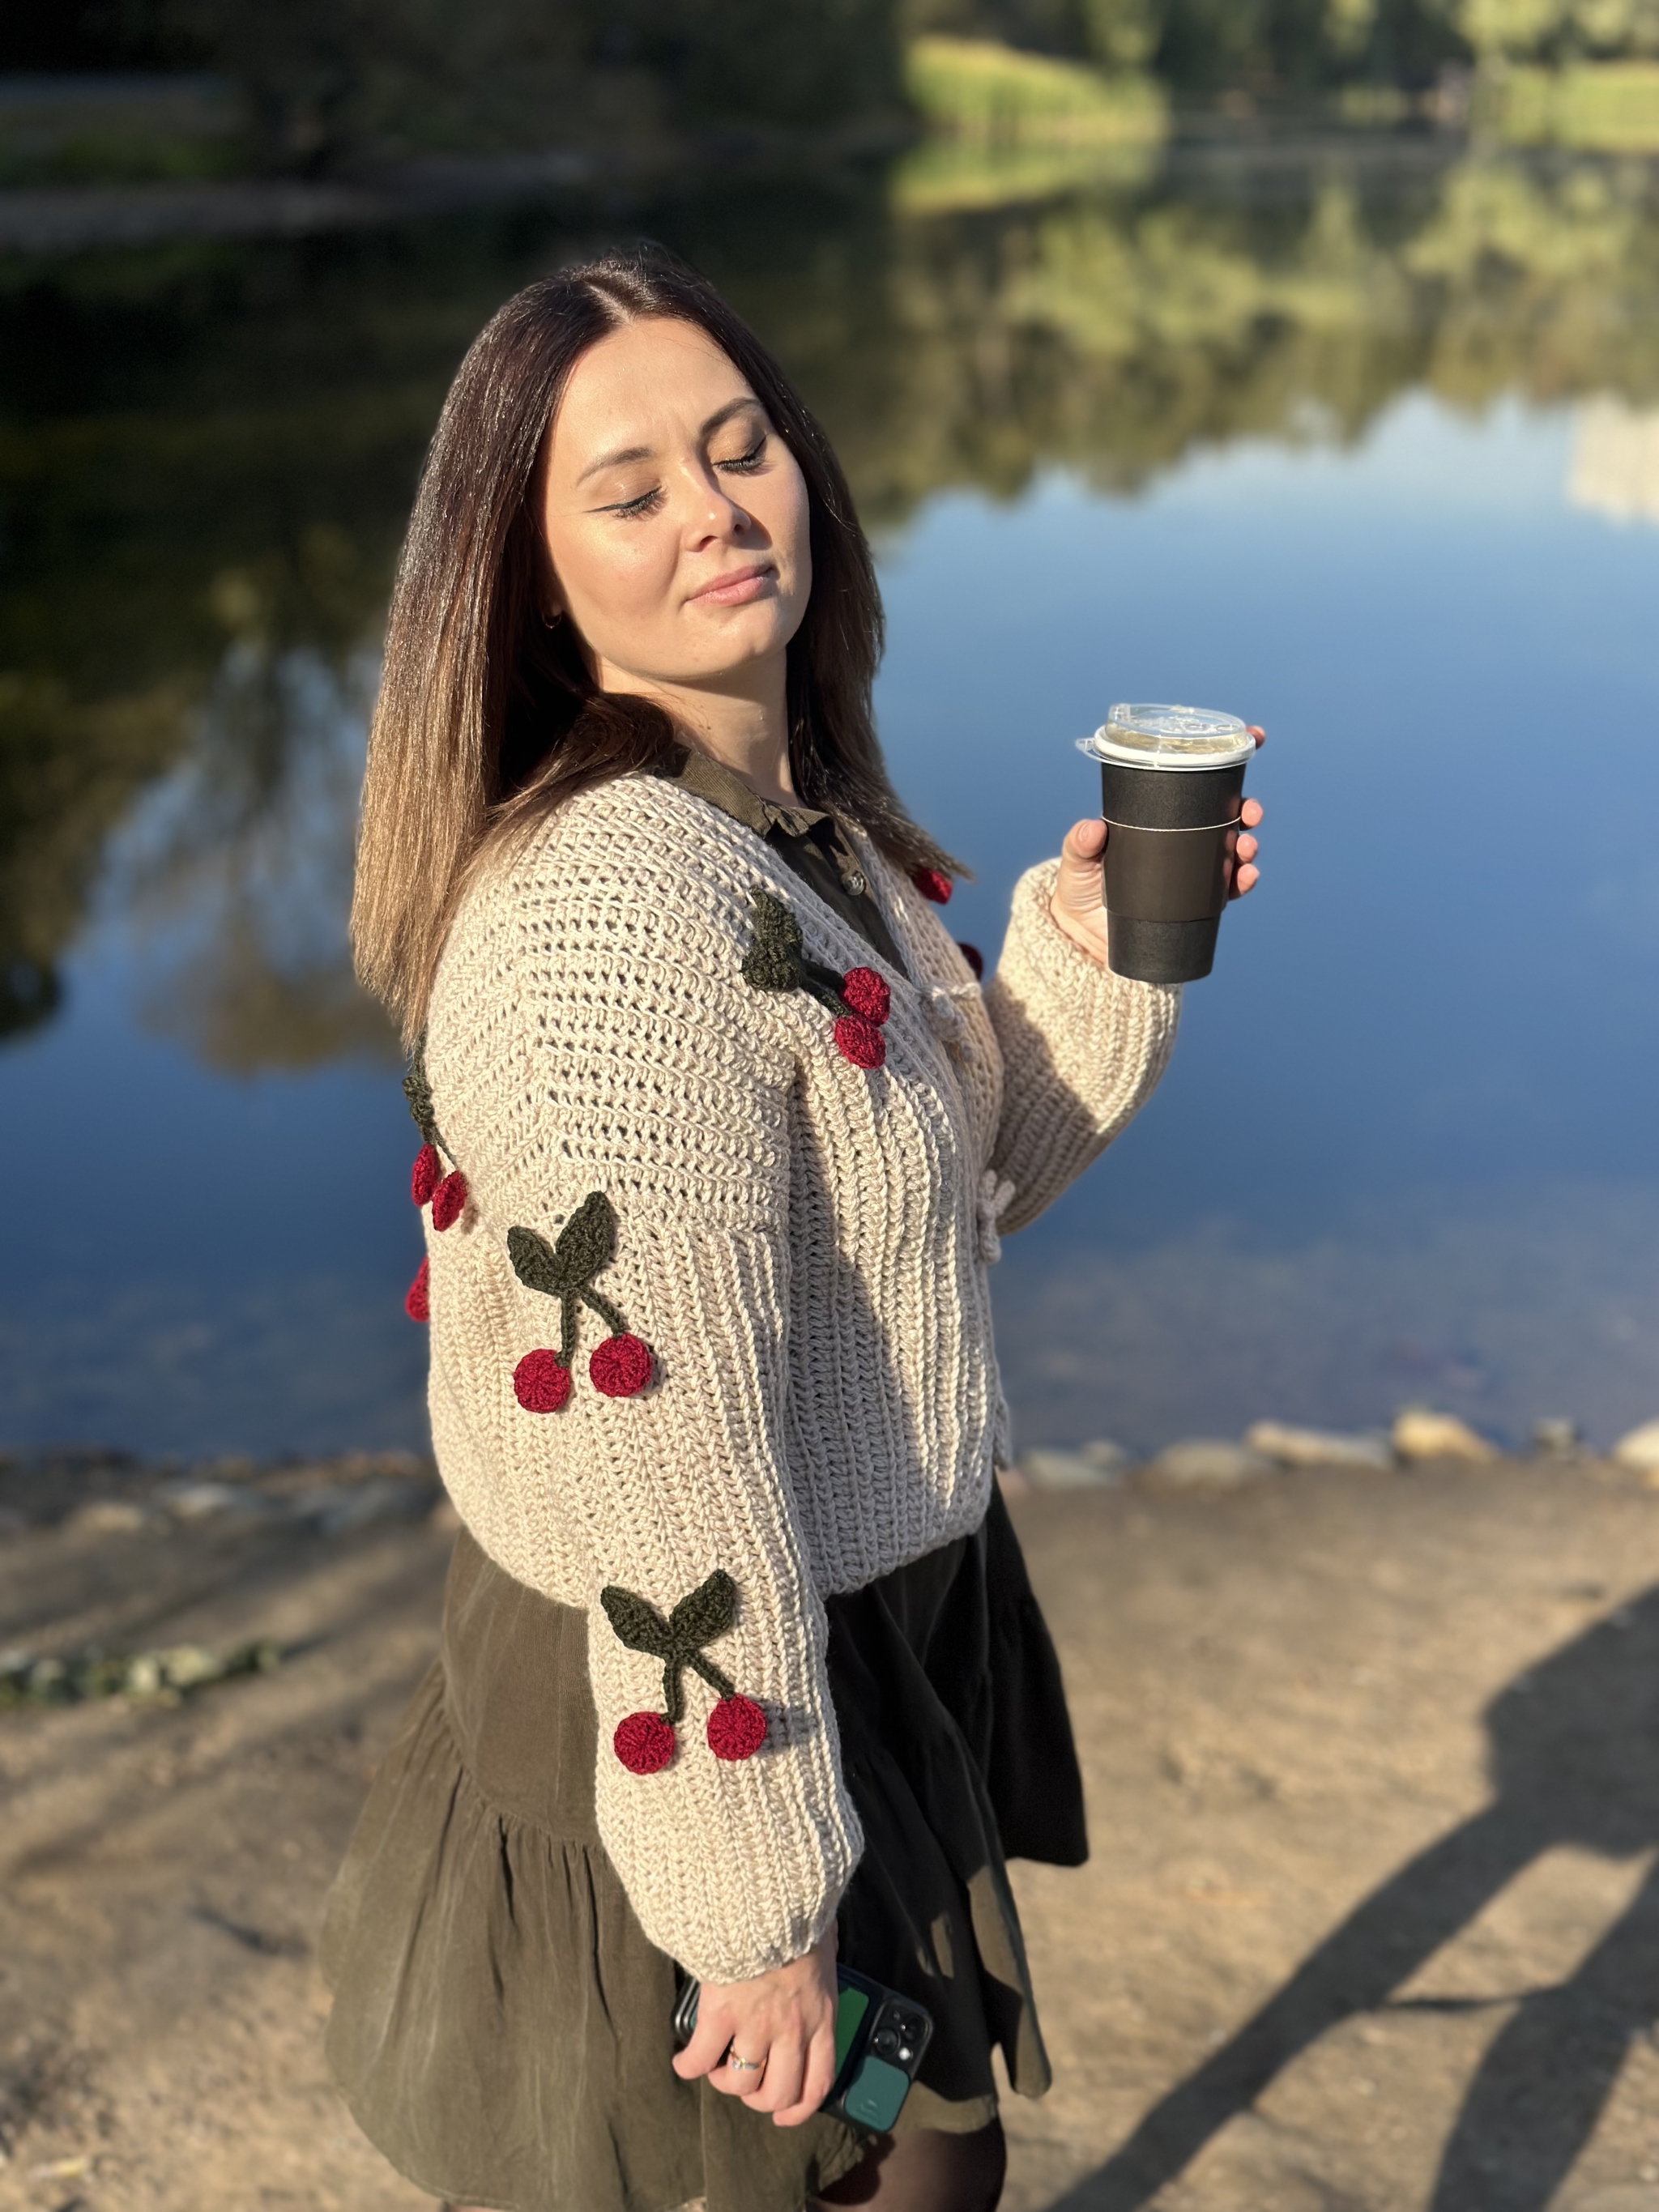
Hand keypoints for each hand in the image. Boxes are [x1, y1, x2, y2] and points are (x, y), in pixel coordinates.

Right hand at [671, 1925, 838, 2126]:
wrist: (769, 1896)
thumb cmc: (800, 1912)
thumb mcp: (826, 1941)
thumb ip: (822, 1961)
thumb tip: (823, 1950)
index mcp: (821, 2016)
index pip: (818, 2083)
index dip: (799, 2109)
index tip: (784, 2114)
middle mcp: (792, 2029)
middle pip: (777, 2093)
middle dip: (758, 2097)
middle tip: (745, 2082)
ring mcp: (756, 2025)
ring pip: (740, 2082)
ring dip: (725, 2080)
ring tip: (716, 2066)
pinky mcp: (721, 2013)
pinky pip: (701, 2057)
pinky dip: (688, 2065)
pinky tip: (683, 2061)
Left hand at [1050, 725, 1265, 965]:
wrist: (1085, 937)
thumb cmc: (1081, 889)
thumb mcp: (1076, 861)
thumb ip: (1080, 844)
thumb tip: (1092, 827)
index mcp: (1162, 818)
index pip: (1198, 785)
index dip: (1229, 759)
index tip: (1255, 737)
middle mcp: (1184, 840)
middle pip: (1227, 816)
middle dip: (1247, 810)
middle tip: (1249, 813)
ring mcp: (1194, 871)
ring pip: (1234, 850)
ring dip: (1248, 846)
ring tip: (1245, 849)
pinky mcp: (1198, 902)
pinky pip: (1229, 889)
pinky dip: (1243, 881)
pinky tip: (1245, 877)